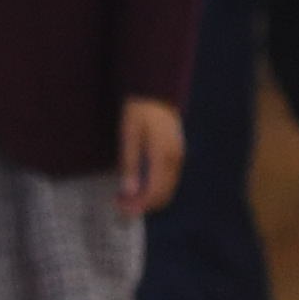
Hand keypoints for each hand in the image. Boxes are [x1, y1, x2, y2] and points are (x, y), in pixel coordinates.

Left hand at [117, 94, 186, 216]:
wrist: (156, 92)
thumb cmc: (139, 111)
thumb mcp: (128, 135)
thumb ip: (129, 163)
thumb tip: (128, 191)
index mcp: (163, 156)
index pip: (153, 192)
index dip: (138, 204)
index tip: (121, 207)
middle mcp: (175, 160)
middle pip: (163, 195)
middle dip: (142, 205)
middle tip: (120, 204)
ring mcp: (178, 158)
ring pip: (167, 190)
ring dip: (148, 198)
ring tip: (126, 196)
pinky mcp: (176, 155)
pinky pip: (168, 180)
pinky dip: (154, 189)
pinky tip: (138, 186)